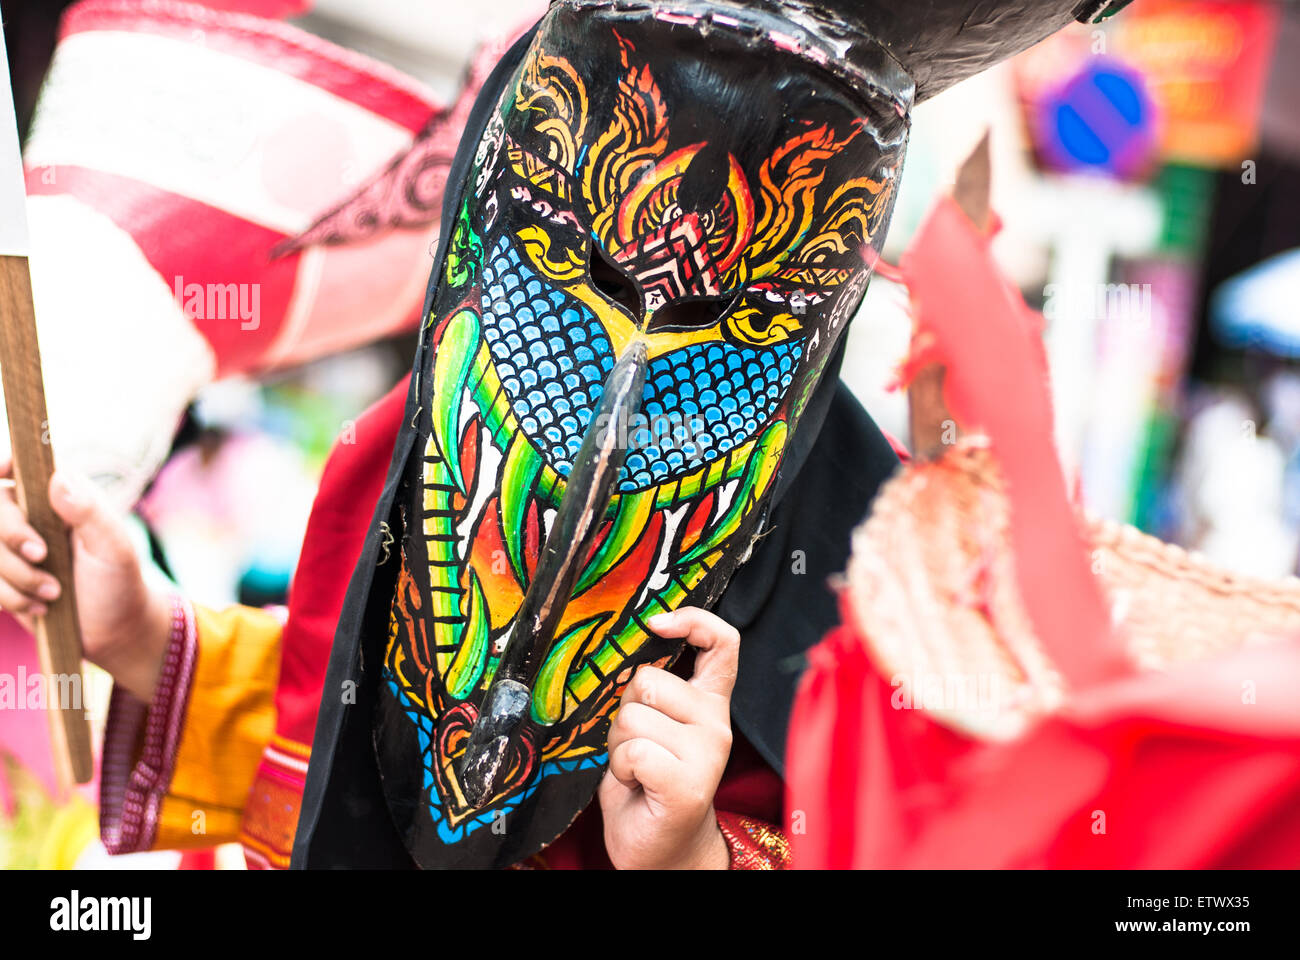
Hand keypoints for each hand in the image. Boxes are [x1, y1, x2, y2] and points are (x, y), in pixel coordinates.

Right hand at [0, 456, 171, 701]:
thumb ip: (89, 512)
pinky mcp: (3, 577)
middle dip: (11, 534)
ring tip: (55, 592)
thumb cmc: (120, 583)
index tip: (1, 473)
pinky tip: (41, 606)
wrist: (113, 632)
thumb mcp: (114, 547)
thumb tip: (58, 478)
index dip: (4, 465)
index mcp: (64, 497)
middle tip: (41, 555)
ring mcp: (14, 548)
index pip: (24, 466)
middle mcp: (34, 516)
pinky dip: (10, 597)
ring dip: (17, 575)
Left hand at [598, 606, 738, 869]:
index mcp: (709, 703)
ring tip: (636, 769)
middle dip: (624, 711)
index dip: (692, 620)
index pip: (722, 643)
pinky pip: (632, 751)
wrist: (661, 850)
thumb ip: (654, 692)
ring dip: (618, 745)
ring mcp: (706, 753)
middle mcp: (715, 723)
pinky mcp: (687, 784)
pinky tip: (637, 785)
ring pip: (632, 717)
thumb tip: (632, 646)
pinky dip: (621, 768)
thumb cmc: (649, 785)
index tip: (657, 623)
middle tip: (635, 747)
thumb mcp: (657, 726)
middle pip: (648, 681)